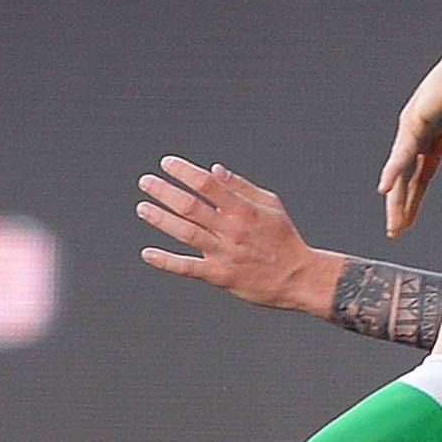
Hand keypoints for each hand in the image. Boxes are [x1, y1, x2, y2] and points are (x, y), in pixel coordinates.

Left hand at [135, 157, 329, 309]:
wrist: (298, 277)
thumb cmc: (284, 238)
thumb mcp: (270, 205)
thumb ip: (241, 187)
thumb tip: (215, 170)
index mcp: (243, 209)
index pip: (207, 184)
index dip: (184, 171)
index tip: (166, 163)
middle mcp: (231, 229)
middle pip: (190, 205)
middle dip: (164, 191)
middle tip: (145, 181)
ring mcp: (224, 253)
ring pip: (185, 232)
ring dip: (160, 219)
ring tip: (142, 207)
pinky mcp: (219, 275)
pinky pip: (188, 268)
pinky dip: (166, 261)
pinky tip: (148, 253)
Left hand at [377, 29, 441, 236]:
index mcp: (439, 140)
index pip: (422, 178)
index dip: (415, 202)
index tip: (408, 225)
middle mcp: (423, 135)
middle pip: (408, 178)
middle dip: (402, 206)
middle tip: (396, 230)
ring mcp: (416, 127)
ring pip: (402, 169)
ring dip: (397, 197)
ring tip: (394, 221)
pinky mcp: (415, 118)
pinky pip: (404, 150)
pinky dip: (395, 169)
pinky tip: (387, 187)